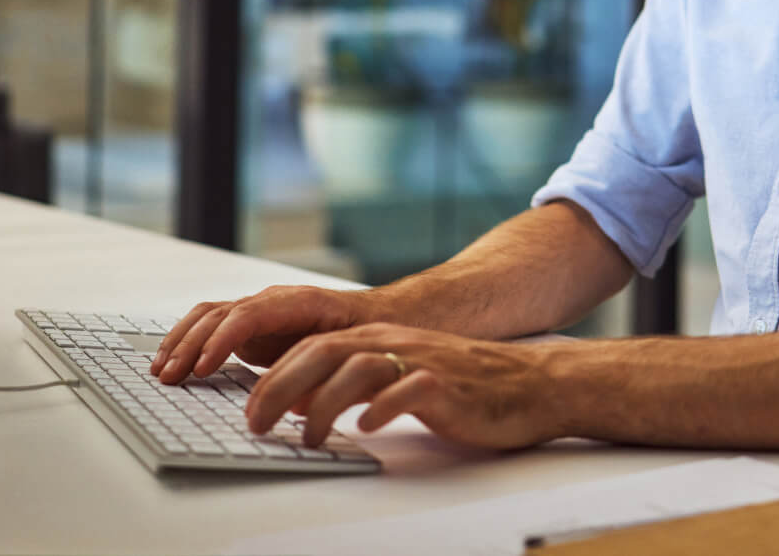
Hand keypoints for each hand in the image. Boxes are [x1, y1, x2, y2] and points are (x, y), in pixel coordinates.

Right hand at [151, 284, 375, 382]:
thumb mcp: (352, 349)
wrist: (383, 313)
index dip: (222, 341)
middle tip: (170, 377)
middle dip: (191, 344)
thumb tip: (297, 398)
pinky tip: (173, 361)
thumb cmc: (371, 331)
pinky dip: (189, 339)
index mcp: (299, 302)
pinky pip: (214, 324)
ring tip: (161, 370)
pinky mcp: (254, 324)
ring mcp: (261, 309)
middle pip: (221, 313)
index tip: (202, 370)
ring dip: (182, 340)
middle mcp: (274, 300)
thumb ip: (324, 366)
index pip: (248, 315)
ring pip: (211, 315)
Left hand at [244, 323, 564, 450]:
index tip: (249, 409)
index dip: (275, 376)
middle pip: (325, 352)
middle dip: (281, 386)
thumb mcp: (400, 376)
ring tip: (310, 438)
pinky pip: (409, 389)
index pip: (314, 347)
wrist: (529, 382)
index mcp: (380, 339)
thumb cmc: (463, 386)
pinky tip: (370, 427)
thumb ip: (356, 383)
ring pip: (359, 367)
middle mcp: (395, 343)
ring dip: (325, 403)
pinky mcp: (446, 385)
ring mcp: (421, 361)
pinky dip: (384, 407)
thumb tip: (303, 404)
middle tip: (256, 423)